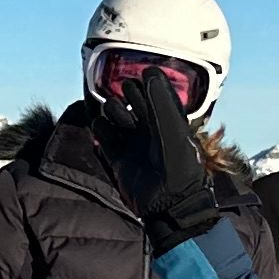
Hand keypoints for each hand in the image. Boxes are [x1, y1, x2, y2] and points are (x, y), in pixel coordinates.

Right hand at [100, 71, 225, 248]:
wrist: (169, 207)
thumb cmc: (179, 168)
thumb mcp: (173, 131)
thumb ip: (161, 102)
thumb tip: (149, 71)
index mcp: (169, 119)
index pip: (153, 90)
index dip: (147, 83)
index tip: (143, 84)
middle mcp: (150, 128)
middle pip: (132, 98)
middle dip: (129, 94)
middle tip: (131, 102)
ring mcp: (133, 142)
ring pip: (115, 113)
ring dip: (114, 110)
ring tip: (121, 120)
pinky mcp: (118, 158)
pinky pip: (102, 133)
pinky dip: (99, 128)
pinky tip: (104, 129)